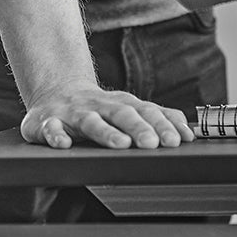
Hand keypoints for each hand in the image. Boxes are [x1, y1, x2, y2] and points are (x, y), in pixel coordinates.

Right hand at [20, 85, 194, 149]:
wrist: (57, 91)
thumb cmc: (100, 107)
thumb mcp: (129, 109)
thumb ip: (157, 118)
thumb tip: (188, 132)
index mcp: (122, 104)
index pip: (147, 113)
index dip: (164, 125)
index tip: (179, 140)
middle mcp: (101, 106)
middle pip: (123, 114)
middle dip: (140, 128)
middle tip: (153, 143)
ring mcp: (74, 113)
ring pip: (90, 121)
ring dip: (106, 132)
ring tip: (120, 144)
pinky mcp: (47, 121)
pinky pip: (51, 128)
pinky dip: (57, 136)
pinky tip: (64, 145)